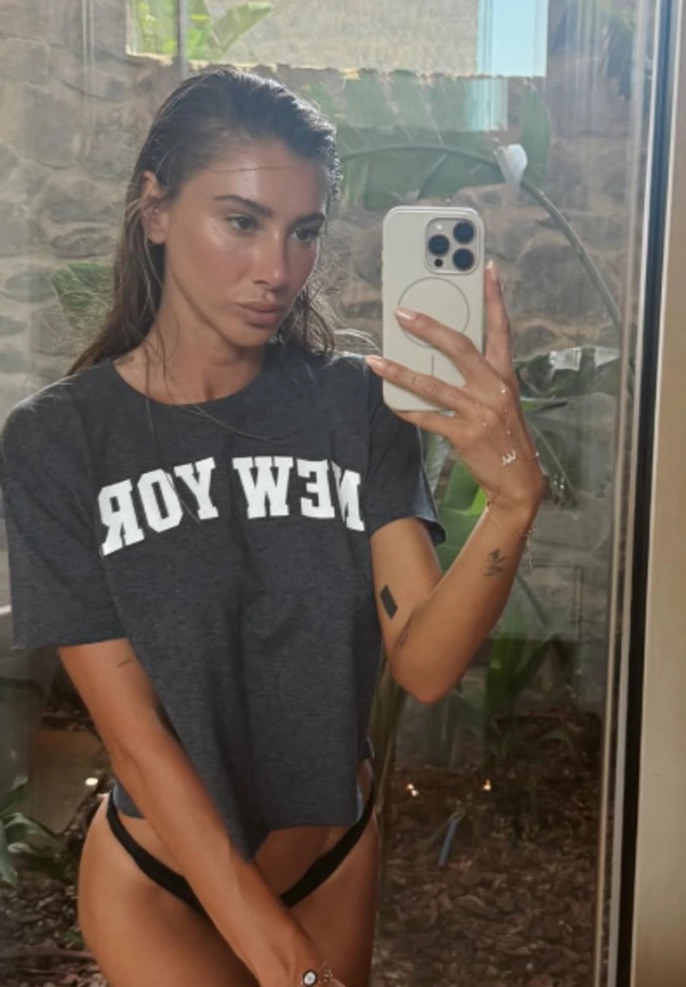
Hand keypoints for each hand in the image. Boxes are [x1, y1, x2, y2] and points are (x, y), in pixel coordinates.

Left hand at [367, 260, 543, 518]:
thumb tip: (444, 356)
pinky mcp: (465, 434)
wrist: (519, 480)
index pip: (501, 328)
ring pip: (434, 384)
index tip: (488, 269)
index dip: (495, 298)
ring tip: (376, 361)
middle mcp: (494, 387)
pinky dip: (407, 409)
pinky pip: (428, 418)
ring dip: (401, 371)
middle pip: (459, 347)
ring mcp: (480, 411)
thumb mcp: (502, 399)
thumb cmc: (506, 436)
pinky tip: (390, 401)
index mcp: (505, 374)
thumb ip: (480, 376)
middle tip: (402, 313)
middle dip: (428, 327)